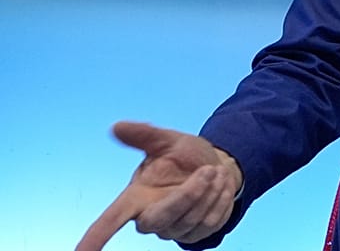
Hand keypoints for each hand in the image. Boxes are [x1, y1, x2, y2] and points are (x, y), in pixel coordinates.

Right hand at [77, 121, 242, 250]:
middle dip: (187, 194)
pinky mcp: (193, 235)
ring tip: (214, 172)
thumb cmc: (186, 156)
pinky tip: (219, 187)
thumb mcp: (168, 140)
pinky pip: (210, 224)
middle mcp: (149, 217)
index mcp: (136, 196)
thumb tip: (117, 126)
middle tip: (208, 170)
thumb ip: (144, 135)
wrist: (217, 167)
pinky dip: (220, 201)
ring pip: (191, 220)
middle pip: (159, 219)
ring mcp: (171, 230)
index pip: (110, 219)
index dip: (95, 236)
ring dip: (210, 192)